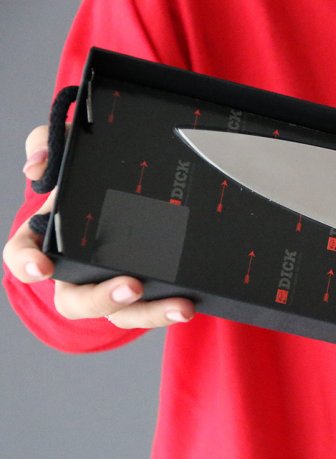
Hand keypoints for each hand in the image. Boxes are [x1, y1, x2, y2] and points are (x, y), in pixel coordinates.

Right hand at [3, 124, 196, 328]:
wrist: (139, 187)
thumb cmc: (93, 178)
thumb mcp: (73, 150)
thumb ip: (48, 145)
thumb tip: (37, 167)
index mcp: (48, 240)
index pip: (23, 256)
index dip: (27, 263)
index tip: (42, 266)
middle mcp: (76, 272)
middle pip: (76, 301)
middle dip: (103, 298)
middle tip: (132, 286)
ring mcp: (110, 287)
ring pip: (121, 313)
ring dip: (149, 313)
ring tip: (179, 306)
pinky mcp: (142, 294)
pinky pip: (151, 311)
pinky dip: (168, 311)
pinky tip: (190, 303)